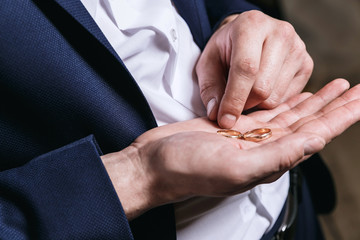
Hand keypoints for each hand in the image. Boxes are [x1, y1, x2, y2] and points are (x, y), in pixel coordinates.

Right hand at [102, 79, 359, 219]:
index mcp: (270, 161)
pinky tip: (296, 96)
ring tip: (334, 87)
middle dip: (335, 105)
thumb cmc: (188, 170)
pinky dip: (285, 102)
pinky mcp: (234, 126)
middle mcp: (264, 149)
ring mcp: (249, 137)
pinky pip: (267, 111)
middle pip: (309, 122)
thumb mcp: (235, 168)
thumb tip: (315, 141)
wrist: (156, 164)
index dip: (340, 117)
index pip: (315, 135)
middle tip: (356, 88)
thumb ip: (276, 157)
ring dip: (315, 101)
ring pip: (291, 115)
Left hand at [196, 10, 313, 127]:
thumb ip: (209, 88)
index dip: (234, 99)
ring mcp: (298, 48)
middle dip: (243, 104)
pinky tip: (261, 89)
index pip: (245, 68)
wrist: (248, 35)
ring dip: (257, 105)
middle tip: (232, 104)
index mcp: (251, 25)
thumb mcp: (207, 63)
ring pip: (275, 98)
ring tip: (246, 92)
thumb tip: (216, 114)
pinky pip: (288, 99)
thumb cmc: (225, 49)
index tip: (224, 120)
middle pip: (263, 88)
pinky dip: (270, 103)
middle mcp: (280, 33)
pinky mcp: (307, 64)